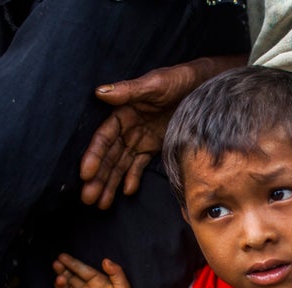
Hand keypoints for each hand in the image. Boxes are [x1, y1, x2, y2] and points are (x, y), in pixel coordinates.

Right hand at [53, 253, 134, 287]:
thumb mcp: (123, 286)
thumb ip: (116, 272)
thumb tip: (105, 260)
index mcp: (97, 281)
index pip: (82, 270)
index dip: (72, 263)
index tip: (62, 256)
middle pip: (71, 278)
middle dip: (63, 270)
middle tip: (56, 264)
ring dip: (61, 284)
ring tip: (60, 279)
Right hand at [80, 54, 247, 208]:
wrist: (206, 85)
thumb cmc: (180, 80)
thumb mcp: (156, 84)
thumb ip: (129, 90)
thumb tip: (100, 92)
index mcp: (124, 112)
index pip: (104, 138)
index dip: (94, 156)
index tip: (85, 174)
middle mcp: (129, 127)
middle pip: (109, 156)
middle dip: (98, 177)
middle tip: (88, 198)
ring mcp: (142, 138)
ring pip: (121, 164)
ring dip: (110, 183)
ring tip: (101, 203)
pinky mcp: (155, 145)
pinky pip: (139, 164)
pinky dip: (133, 177)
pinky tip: (126, 192)